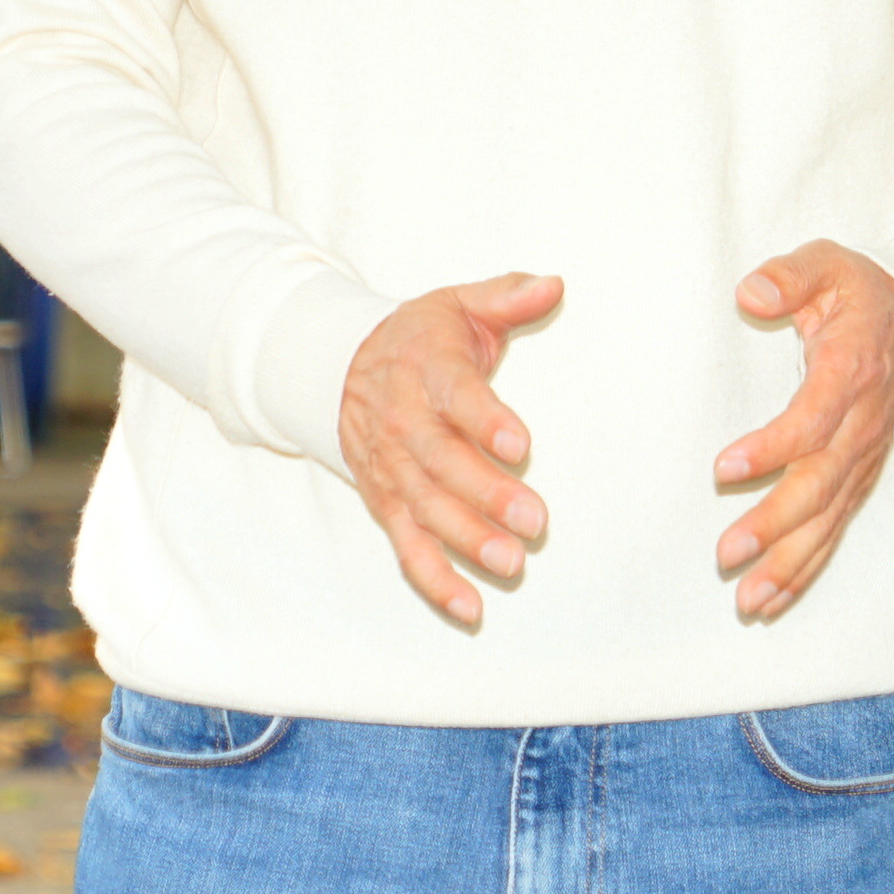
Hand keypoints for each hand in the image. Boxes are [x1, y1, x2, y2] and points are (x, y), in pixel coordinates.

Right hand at [338, 272, 560, 628]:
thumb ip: (507, 296)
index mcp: (428, 372)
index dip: (486, 420)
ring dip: (467, 541)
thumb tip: (554, 284)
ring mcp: (392, 469)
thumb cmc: (419, 338)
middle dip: (487, 495)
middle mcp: (404, 424)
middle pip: (442, 463)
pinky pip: (407, 548)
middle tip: (534, 521)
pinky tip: (471, 608)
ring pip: (426, 510)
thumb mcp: (457, 305)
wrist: (339, 366)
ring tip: (511, 564)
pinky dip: (436, 582)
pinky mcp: (386, 503)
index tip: (520, 443)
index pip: (456, 396)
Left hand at [713, 241, 893, 620]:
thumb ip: (791, 276)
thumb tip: (751, 293)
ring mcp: (864, 458)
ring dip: (788, 563)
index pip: (814, 418)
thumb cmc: (860, 294)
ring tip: (747, 601)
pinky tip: (771, 600)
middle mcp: (863, 425)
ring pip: (829, 520)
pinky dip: (805, 569)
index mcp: (851, 371)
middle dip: (775, 524)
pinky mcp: (859, 478)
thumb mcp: (829, 264)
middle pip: (821, 485)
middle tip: (727, 552)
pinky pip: (835, 530)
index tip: (725, 466)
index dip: (774, 447)